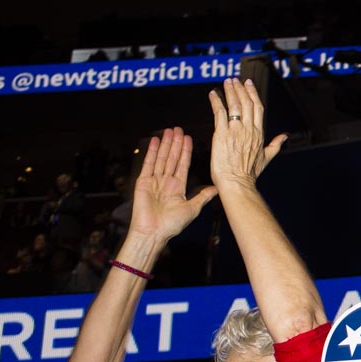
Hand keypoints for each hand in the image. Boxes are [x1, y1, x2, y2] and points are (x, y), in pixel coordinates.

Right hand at [127, 127, 217, 244]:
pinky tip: (155, 141)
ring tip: (169, 130)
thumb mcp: (192, 208)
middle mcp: (166, 182)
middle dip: (176, 143)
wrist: (154, 233)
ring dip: (165, 144)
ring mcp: (154, 181)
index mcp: (178, 187)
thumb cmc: (172, 225)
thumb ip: (203, 196)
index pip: (183, 164)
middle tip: (178, 129)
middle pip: (172, 158)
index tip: (188, 138)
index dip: (185, 151)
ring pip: (162, 158)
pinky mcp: (143, 182)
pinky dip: (152, 152)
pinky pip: (148, 164)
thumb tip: (217, 189)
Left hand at [208, 78, 285, 189]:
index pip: (257, 108)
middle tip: (234, 79)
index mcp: (259, 134)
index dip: (253, 94)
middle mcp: (249, 130)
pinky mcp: (221, 135)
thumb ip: (275, 145)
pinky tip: (213, 94)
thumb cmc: (249, 174)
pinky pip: (219, 113)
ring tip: (226, 82)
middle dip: (240, 89)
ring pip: (234, 105)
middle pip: (246, 103)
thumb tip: (285, 137)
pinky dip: (216, 102)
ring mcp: (235, 131)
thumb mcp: (266, 158)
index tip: (248, 84)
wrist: (237, 183)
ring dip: (230, 91)